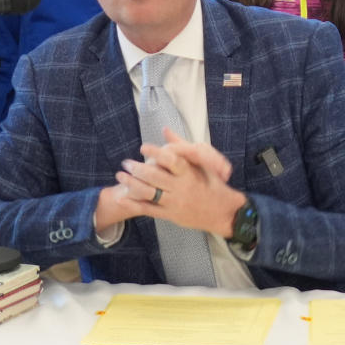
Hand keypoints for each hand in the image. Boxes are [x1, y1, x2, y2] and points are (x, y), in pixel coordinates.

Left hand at [116, 132, 247, 236]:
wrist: (223, 212)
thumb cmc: (214, 184)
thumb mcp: (205, 164)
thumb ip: (182, 147)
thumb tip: (165, 129)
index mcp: (190, 173)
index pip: (171, 160)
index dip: (156, 152)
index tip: (143, 147)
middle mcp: (181, 187)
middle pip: (154, 177)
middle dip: (137, 169)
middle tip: (125, 163)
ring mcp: (175, 202)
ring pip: (149, 193)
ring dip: (132, 184)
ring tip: (121, 176)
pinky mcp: (171, 215)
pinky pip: (149, 209)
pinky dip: (134, 204)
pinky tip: (121, 198)